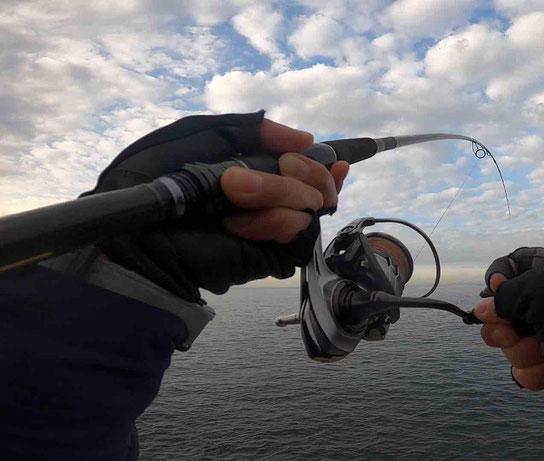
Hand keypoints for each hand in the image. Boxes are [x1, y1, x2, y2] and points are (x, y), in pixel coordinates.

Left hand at [86, 111, 348, 301]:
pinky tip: (239, 225)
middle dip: (297, 172)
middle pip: (320, 182)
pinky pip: (300, 229)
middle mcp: (273, 198)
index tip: (335, 161)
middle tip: (260, 172)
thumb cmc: (155, 181)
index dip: (323, 163)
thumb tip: (305, 139)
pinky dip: (272, 221)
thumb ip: (248, 129)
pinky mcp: (274, 254)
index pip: (311, 167)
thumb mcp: (200, 135)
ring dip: (276, 193)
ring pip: (313, 202)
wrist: (138, 237)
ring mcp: (276, 227)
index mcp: (258, 170)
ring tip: (233, 198)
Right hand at [474, 272, 543, 390]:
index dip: (497, 277)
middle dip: (502, 327)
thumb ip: (505, 295)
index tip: (494, 286)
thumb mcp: (541, 288)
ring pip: (510, 346)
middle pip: (500, 312)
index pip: (512, 266)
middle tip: (513, 333)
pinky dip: (538, 373)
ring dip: (525, 352)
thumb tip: (483, 308)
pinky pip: (525, 372)